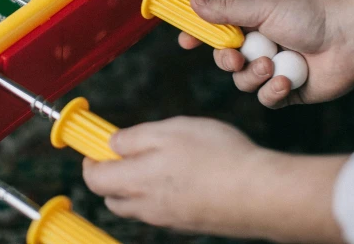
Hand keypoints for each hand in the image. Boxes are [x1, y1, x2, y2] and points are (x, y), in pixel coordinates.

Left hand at [84, 117, 344, 241]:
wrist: (263, 194)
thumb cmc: (217, 157)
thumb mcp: (168, 131)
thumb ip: (133, 138)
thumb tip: (111, 145)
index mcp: (136, 182)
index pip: (94, 180)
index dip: (90, 161)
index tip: (96, 146)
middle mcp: (149, 207)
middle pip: (114, 197)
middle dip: (112, 175)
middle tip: (127, 152)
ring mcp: (171, 219)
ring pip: (139, 205)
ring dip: (137, 185)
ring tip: (162, 160)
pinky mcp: (192, 223)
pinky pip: (164, 210)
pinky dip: (162, 194)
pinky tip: (187, 175)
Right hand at [179, 0, 353, 108]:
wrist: (349, 39)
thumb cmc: (310, 16)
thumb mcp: (262, 7)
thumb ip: (226, 10)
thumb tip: (194, 2)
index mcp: (251, 25)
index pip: (216, 32)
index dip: (198, 37)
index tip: (185, 42)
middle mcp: (260, 48)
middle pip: (225, 62)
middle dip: (227, 61)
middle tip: (237, 57)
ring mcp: (273, 71)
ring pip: (243, 83)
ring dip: (254, 76)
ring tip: (273, 65)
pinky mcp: (288, 92)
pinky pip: (266, 99)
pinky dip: (273, 91)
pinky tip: (286, 81)